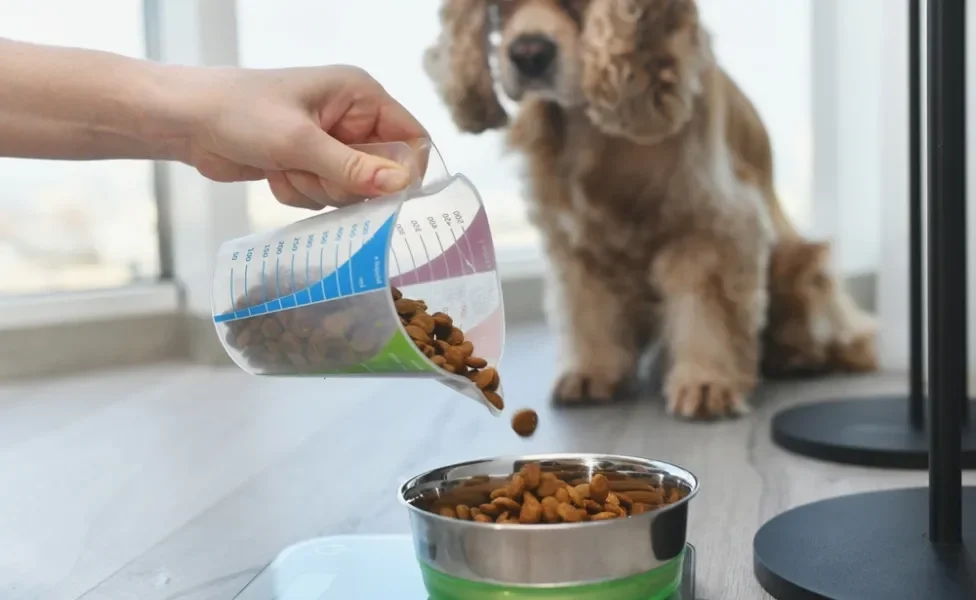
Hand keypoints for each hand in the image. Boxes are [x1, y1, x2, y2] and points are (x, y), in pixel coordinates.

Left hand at [183, 64, 427, 208]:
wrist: (185, 121)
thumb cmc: (239, 113)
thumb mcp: (299, 142)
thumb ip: (352, 168)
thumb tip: (400, 186)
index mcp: (360, 95)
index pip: (412, 137)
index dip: (405, 170)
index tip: (385, 196)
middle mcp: (352, 117)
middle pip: (382, 172)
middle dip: (345, 183)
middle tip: (312, 171)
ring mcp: (331, 142)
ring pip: (352, 189)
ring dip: (318, 189)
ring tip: (285, 167)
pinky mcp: (311, 163)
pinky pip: (326, 195)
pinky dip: (301, 192)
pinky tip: (275, 173)